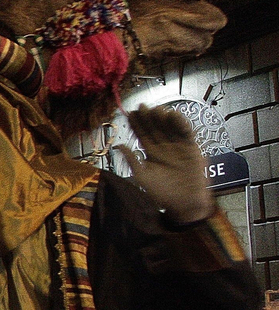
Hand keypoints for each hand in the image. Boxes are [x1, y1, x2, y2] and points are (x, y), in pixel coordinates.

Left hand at [127, 106, 213, 224]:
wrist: (183, 203)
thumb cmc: (161, 193)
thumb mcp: (142, 176)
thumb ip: (132, 160)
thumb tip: (118, 146)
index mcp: (150, 152)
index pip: (142, 134)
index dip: (136, 124)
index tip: (130, 113)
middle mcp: (163, 146)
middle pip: (154, 127)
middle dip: (148, 117)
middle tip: (142, 106)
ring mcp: (177, 145)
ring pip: (169, 127)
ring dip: (163, 118)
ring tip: (156, 110)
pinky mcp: (191, 147)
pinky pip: (186, 133)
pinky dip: (181, 123)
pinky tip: (173, 115)